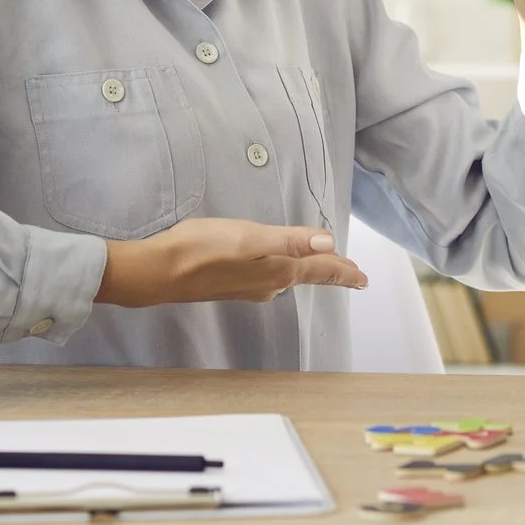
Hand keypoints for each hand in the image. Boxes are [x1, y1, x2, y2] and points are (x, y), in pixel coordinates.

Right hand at [95, 218, 366, 307]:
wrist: (160, 272)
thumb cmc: (203, 248)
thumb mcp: (250, 237)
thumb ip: (290, 241)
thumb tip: (329, 244)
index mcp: (277, 270)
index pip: (320, 271)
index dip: (344, 272)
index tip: (364, 278)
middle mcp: (268, 284)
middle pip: (308, 277)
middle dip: (332, 274)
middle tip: (352, 275)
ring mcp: (249, 287)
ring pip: (290, 279)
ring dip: (310, 273)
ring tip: (323, 269)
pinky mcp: (231, 284)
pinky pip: (271, 278)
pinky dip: (286, 272)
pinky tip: (279, 270)